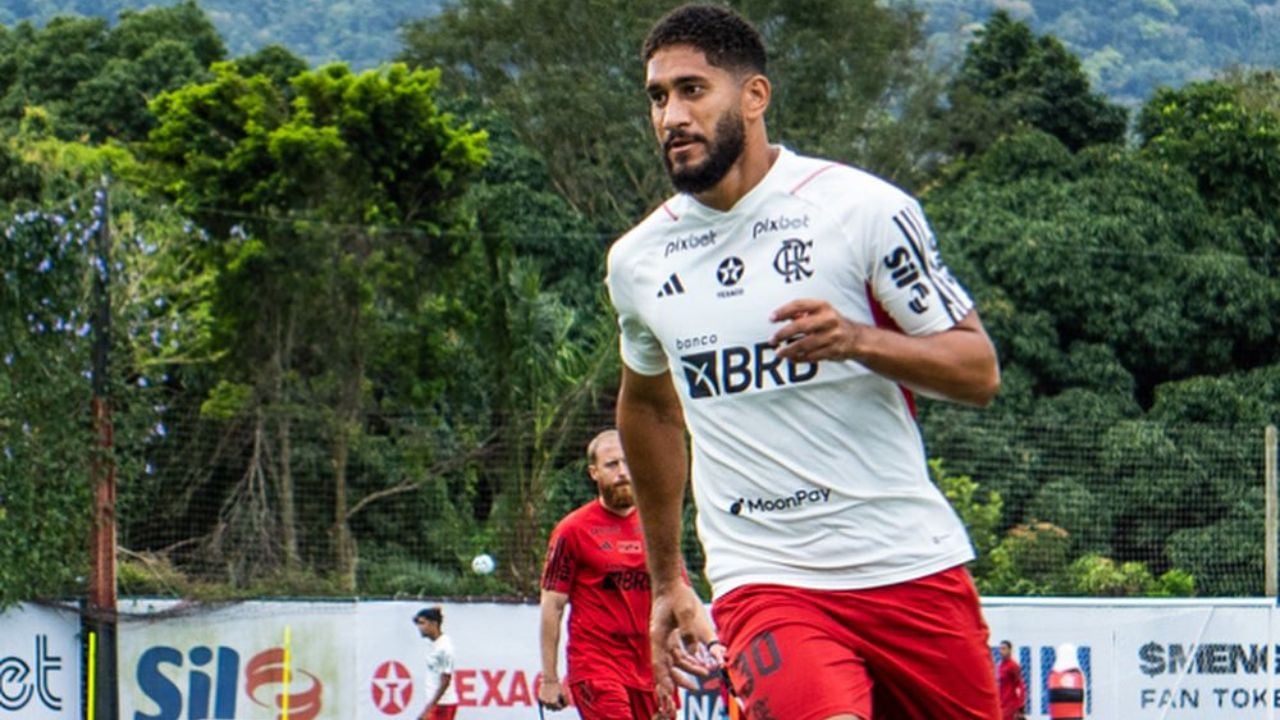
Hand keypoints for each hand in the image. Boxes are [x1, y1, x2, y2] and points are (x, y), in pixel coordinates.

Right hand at [537, 678, 567, 710]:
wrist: (549, 680)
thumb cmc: (558, 686)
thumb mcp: (564, 693)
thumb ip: (566, 701)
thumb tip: (565, 707)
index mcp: (554, 702)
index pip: (560, 708)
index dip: (562, 705)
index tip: (563, 702)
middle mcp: (548, 703)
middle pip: (554, 710)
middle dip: (557, 707)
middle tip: (558, 701)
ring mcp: (543, 701)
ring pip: (548, 708)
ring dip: (551, 706)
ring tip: (553, 699)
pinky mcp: (540, 699)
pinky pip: (544, 704)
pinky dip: (546, 702)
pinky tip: (549, 696)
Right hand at [650, 584, 723, 718]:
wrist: (669, 582)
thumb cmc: (676, 595)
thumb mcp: (685, 611)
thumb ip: (689, 631)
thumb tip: (695, 650)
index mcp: (659, 636)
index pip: (659, 663)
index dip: (663, 679)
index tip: (668, 692)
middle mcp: (659, 640)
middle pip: (666, 666)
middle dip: (679, 679)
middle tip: (695, 687)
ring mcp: (664, 637)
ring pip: (674, 660)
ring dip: (688, 667)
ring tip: (705, 672)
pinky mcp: (670, 634)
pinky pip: (678, 652)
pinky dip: (688, 659)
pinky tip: (700, 661)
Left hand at [769, 298, 863, 363]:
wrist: (856, 337)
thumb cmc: (831, 322)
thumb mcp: (819, 311)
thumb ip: (800, 312)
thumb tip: (778, 316)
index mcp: (823, 306)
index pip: (799, 305)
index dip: (783, 311)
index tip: (771, 318)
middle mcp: (828, 320)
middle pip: (801, 326)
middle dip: (783, 334)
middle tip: (772, 339)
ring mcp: (832, 336)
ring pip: (805, 344)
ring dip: (789, 350)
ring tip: (778, 353)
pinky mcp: (833, 350)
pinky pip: (812, 356)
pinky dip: (799, 358)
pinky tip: (790, 358)